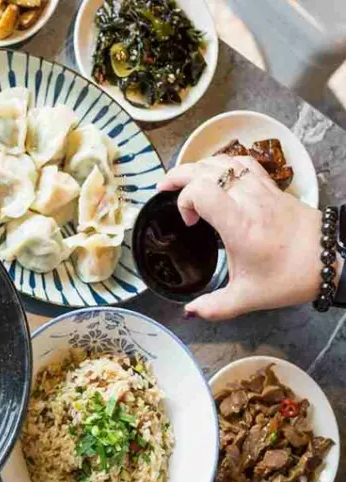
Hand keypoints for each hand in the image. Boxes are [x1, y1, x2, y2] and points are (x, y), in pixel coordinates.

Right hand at [158, 156, 336, 319]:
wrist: (331, 259)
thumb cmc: (290, 276)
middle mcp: (249, 200)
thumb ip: (215, 307)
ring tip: (184, 180)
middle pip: (206, 169)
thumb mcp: (248, 298)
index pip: (202, 191)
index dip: (185, 201)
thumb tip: (189, 311)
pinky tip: (217, 176)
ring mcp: (262, 190)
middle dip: (179, 175)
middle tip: (163, 189)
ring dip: (199, 167)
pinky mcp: (272, 187)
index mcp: (240, 225)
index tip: (190, 223)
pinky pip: (243, 163)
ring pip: (224, 161)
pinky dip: (223, 164)